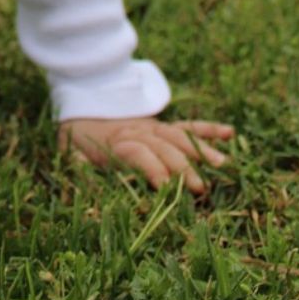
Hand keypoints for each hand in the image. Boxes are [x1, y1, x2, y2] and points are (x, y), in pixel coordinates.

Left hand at [58, 116, 233, 193]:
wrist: (80, 110)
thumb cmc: (76, 142)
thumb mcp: (68, 155)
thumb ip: (77, 169)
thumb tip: (82, 184)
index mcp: (116, 143)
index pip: (138, 154)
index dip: (152, 169)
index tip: (167, 187)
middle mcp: (138, 133)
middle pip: (163, 147)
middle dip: (182, 167)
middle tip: (201, 188)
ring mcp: (152, 128)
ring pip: (179, 136)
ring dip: (201, 149)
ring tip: (224, 165)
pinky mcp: (162, 127)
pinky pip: (186, 126)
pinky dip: (207, 129)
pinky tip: (230, 133)